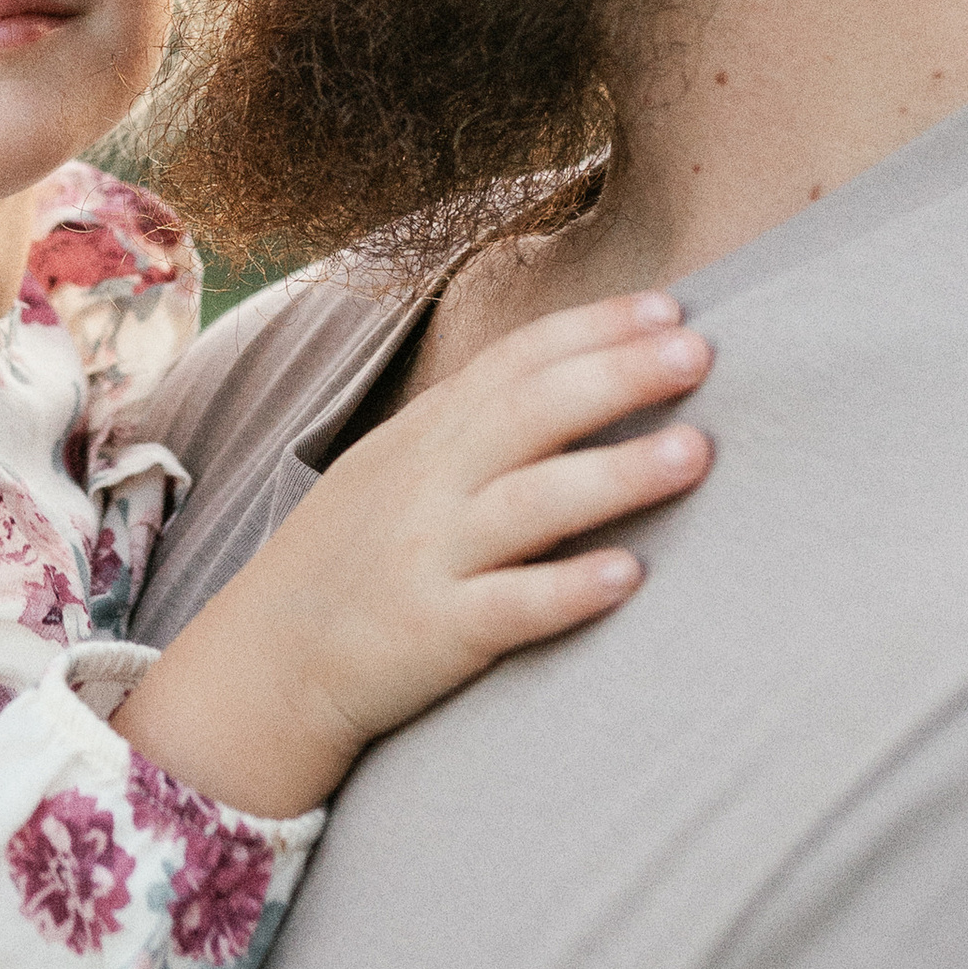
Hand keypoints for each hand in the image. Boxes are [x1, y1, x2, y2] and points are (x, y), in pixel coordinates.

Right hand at [111, 294, 709, 818]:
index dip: (592, 328)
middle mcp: (428, 484)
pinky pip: (506, 607)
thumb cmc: (356, 558)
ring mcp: (428, 556)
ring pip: (530, 503)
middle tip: (701, 350)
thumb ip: (477, 428)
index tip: (671, 307)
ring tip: (696, 452)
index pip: (515, 361)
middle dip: (617, 376)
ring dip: (615, 473)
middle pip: (530, 412)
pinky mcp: (433, 633)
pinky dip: (567, 589)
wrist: (267, 662)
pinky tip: (631, 575)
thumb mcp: (398, 469)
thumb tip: (583, 378)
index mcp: (426, 436)